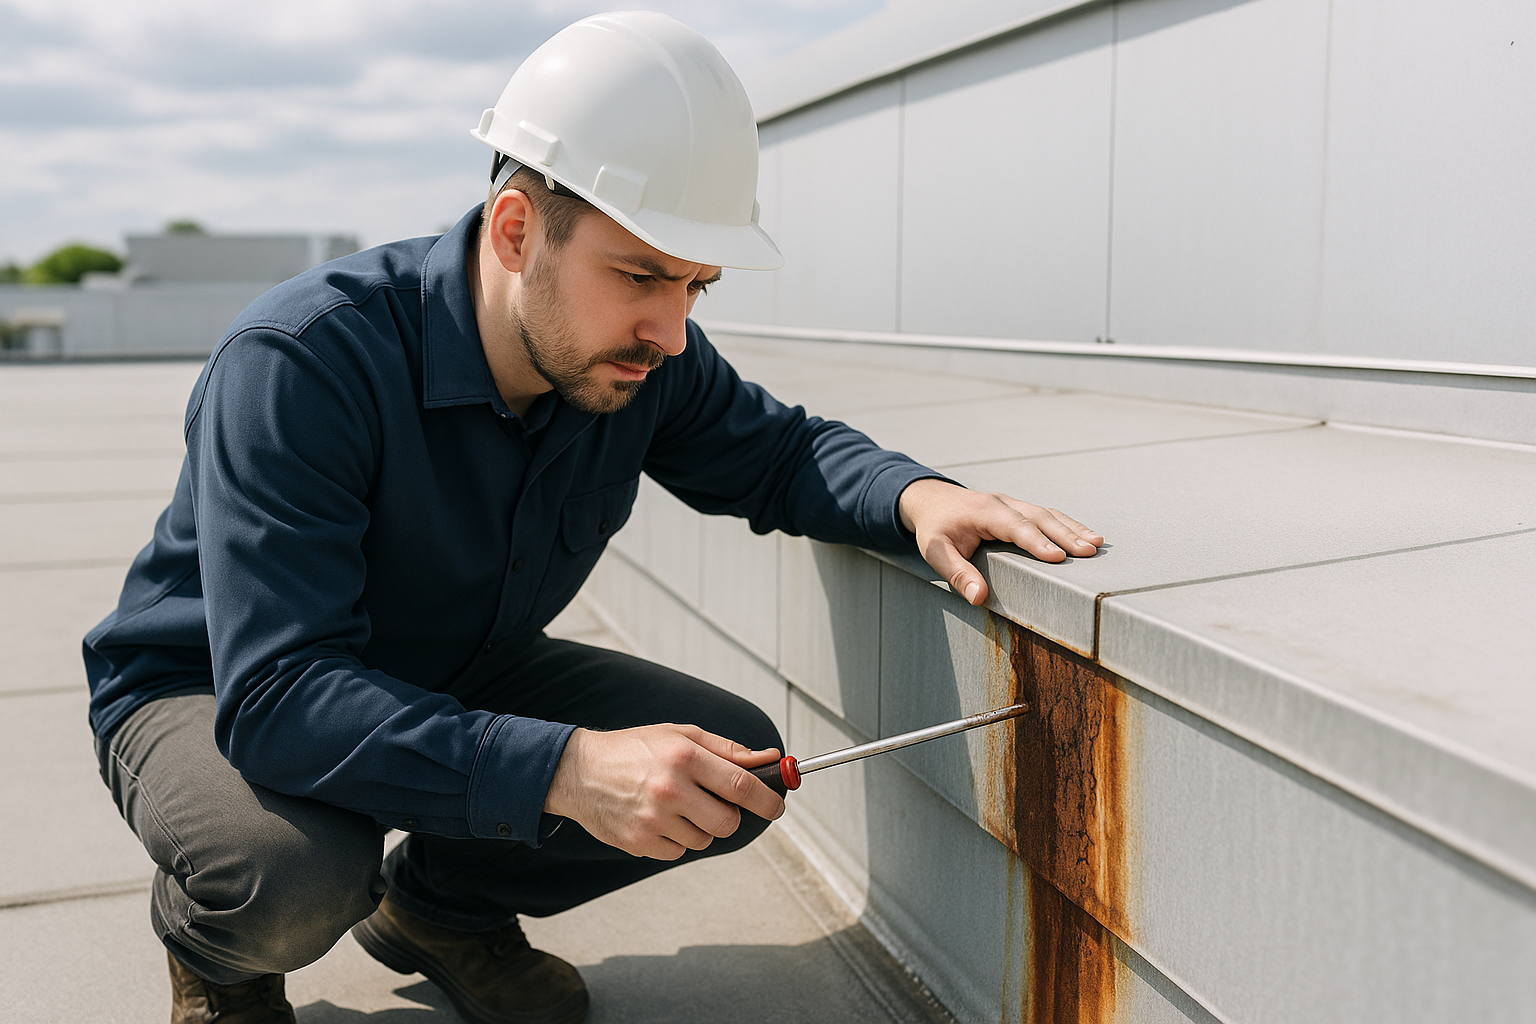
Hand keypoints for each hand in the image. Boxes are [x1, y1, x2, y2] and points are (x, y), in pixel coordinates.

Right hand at [543, 723, 784, 859]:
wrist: (579, 772)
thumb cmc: (634, 749)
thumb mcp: (680, 735)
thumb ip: (727, 750)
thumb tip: (768, 759)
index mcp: (684, 757)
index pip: (741, 786)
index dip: (768, 800)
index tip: (778, 806)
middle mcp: (670, 790)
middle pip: (727, 822)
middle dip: (730, 816)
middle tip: (715, 802)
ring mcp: (654, 820)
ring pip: (704, 840)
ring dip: (700, 827)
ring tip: (676, 805)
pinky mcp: (640, 843)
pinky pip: (679, 852)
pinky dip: (676, 839)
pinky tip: (657, 818)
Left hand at [898, 478, 1102, 606]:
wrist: (930, 500)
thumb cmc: (934, 527)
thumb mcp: (936, 552)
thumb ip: (957, 574)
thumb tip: (979, 598)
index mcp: (983, 511)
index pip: (1015, 526)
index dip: (1036, 541)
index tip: (1057, 557)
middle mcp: (1003, 503)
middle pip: (1039, 517)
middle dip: (1065, 534)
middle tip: (1089, 551)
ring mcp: (1013, 504)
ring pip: (1048, 514)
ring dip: (1072, 529)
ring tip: (1097, 544)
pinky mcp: (1019, 510)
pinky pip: (1046, 515)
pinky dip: (1067, 525)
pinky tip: (1085, 537)